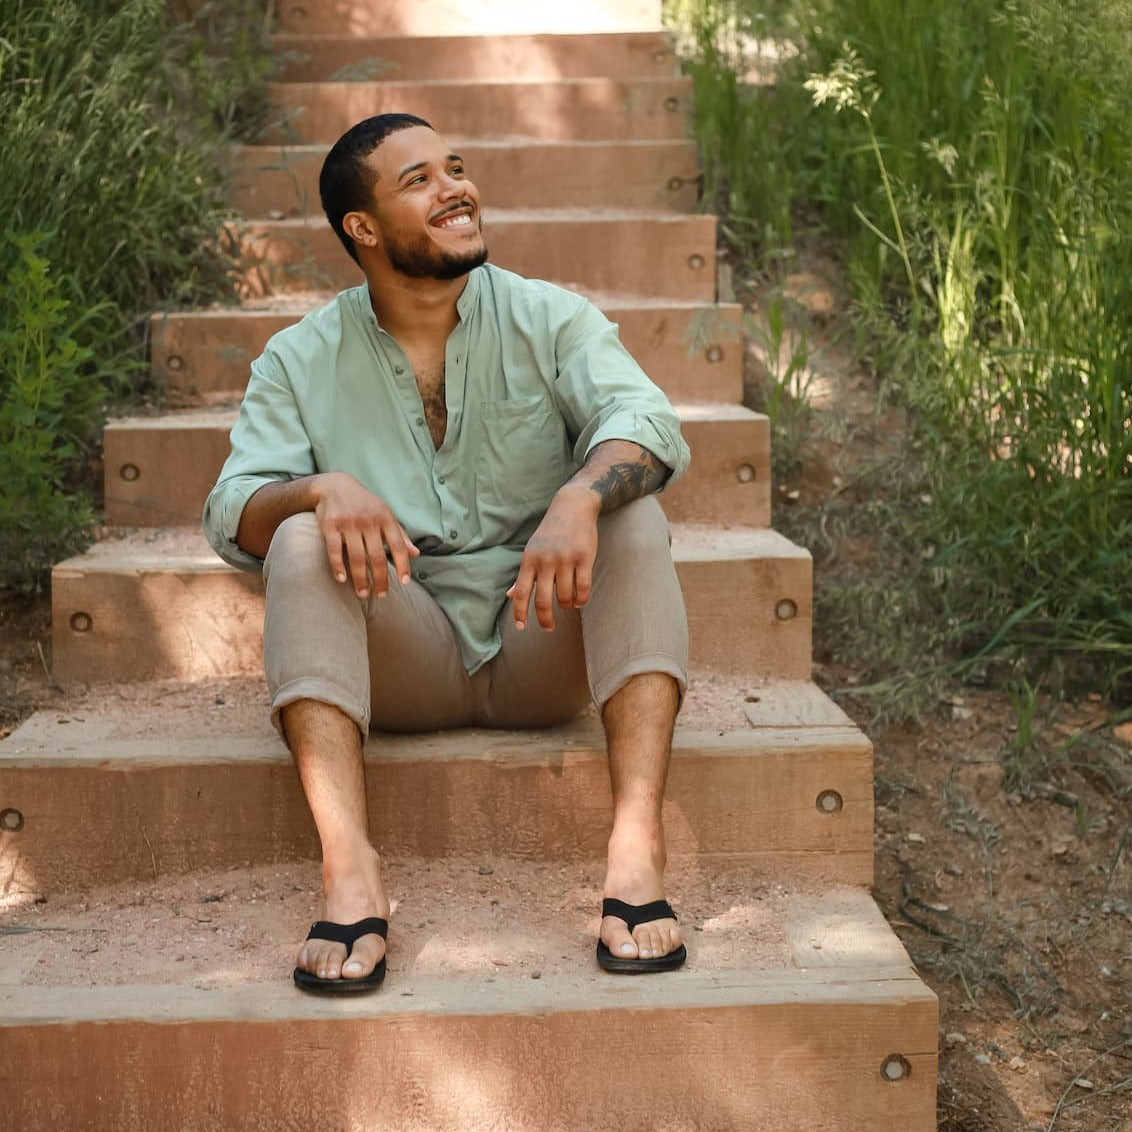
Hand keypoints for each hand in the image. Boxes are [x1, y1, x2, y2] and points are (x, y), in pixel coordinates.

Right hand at [313, 472, 418, 598]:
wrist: (334, 485)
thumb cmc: (364, 504)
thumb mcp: (385, 514)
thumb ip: (400, 535)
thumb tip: (416, 554)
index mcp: (385, 519)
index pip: (398, 546)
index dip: (403, 566)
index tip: (404, 583)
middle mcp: (369, 521)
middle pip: (377, 557)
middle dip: (380, 579)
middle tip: (381, 595)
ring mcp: (349, 523)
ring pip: (357, 557)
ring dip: (360, 579)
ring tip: (362, 594)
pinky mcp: (330, 525)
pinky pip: (335, 550)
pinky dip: (338, 567)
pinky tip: (342, 580)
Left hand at [506, 484, 599, 630]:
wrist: (573, 507)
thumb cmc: (551, 532)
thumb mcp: (532, 550)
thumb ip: (524, 574)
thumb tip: (509, 596)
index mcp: (529, 560)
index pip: (520, 592)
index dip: (520, 613)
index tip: (521, 628)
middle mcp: (545, 561)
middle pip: (542, 600)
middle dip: (545, 619)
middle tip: (548, 628)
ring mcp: (565, 559)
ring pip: (565, 596)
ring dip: (567, 605)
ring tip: (568, 604)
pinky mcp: (584, 557)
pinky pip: (583, 588)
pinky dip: (581, 599)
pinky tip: (579, 601)